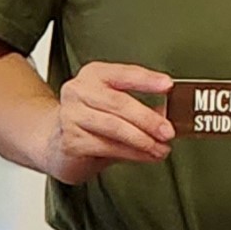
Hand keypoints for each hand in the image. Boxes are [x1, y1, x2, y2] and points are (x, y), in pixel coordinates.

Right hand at [45, 61, 174, 184]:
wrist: (56, 144)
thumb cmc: (94, 121)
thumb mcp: (119, 108)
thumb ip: (144, 107)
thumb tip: (173, 114)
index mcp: (94, 74)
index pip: (124, 73)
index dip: (147, 80)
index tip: (169, 86)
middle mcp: (78, 90)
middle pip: (120, 103)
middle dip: (149, 119)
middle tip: (169, 132)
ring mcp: (71, 115)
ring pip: (115, 127)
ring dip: (143, 140)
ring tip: (161, 148)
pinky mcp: (70, 140)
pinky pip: (107, 146)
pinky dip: (132, 153)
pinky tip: (147, 156)